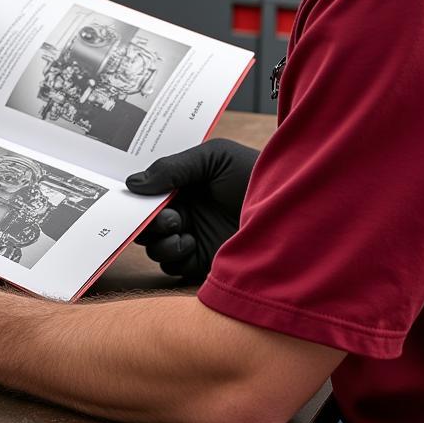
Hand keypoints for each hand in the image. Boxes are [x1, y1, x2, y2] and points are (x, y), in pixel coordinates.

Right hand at [125, 139, 257, 283]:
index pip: (150, 193)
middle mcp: (186, 211)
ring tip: (179, 227)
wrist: (291, 207)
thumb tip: (132, 183)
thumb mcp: (213, 158)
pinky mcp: (202, 260)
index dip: (138, 196)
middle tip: (165, 215)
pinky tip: (191, 242)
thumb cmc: (255, 175)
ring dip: (159, 240)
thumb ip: (172, 167)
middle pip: (147, 222)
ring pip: (155, 246)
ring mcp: (193, 236)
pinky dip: (173, 255)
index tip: (134, 197)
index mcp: (185, 185)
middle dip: (146, 221)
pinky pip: (172, 264)